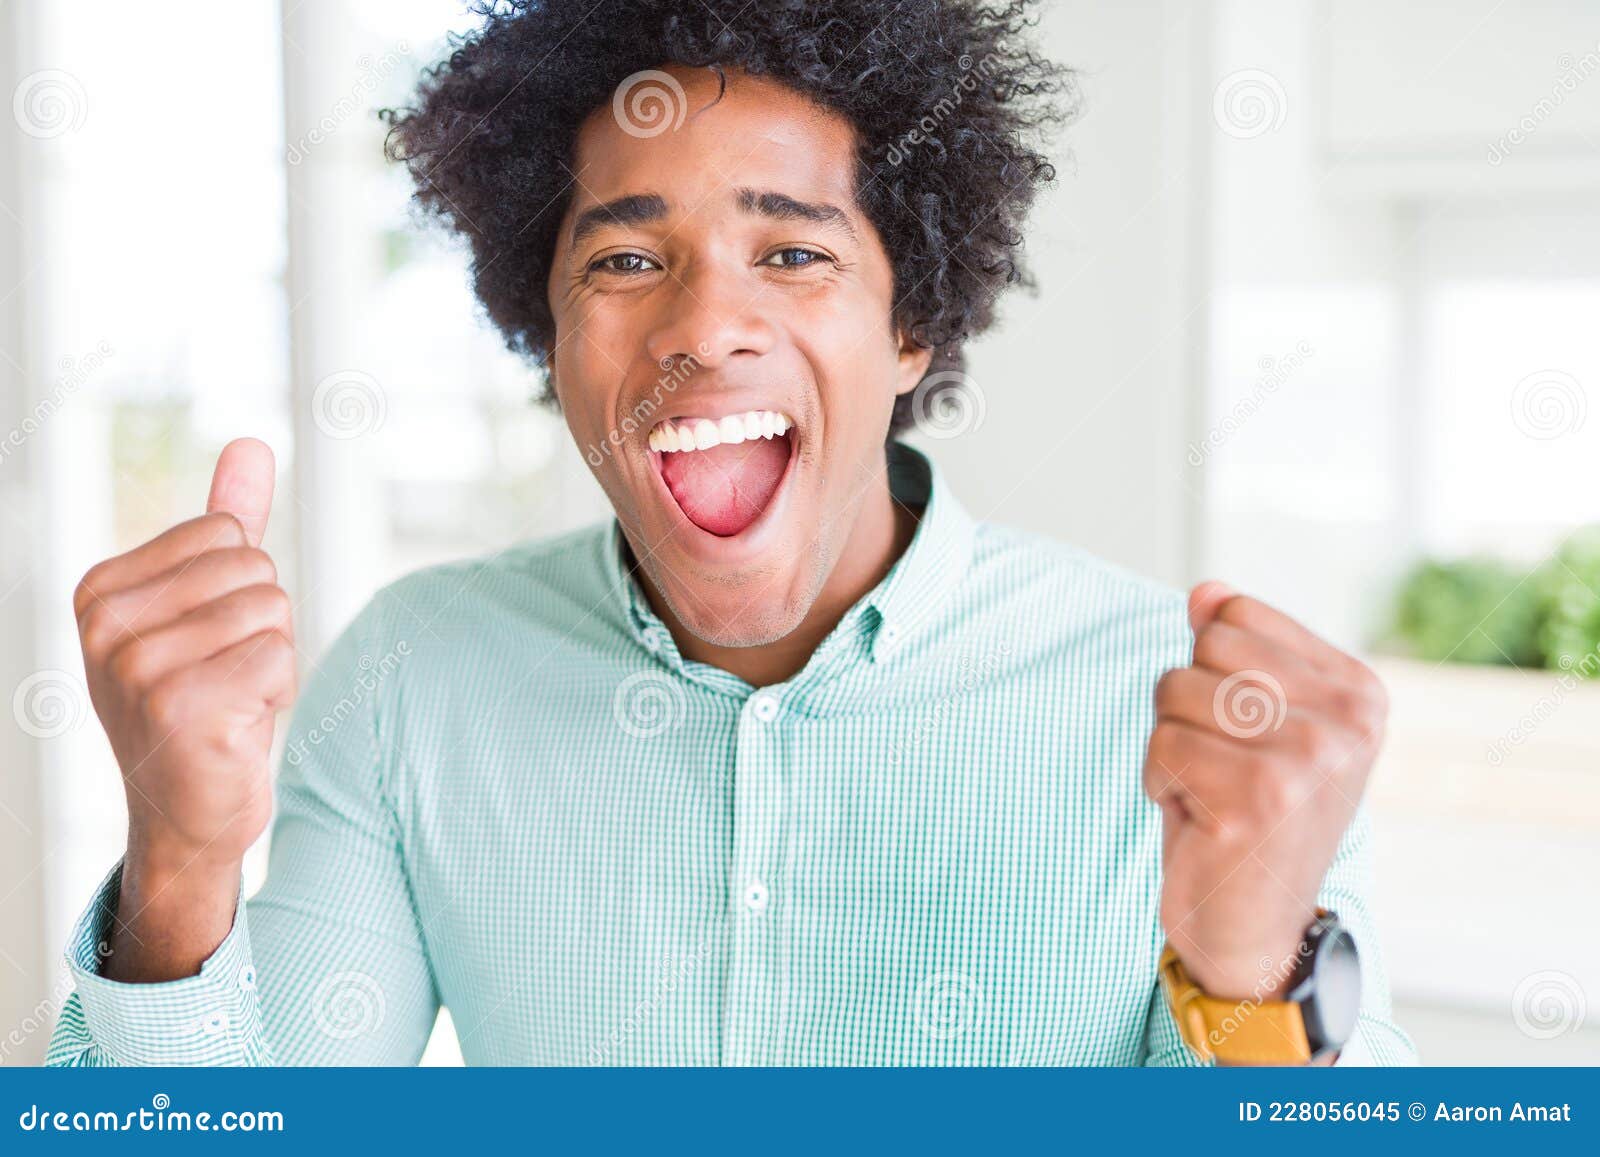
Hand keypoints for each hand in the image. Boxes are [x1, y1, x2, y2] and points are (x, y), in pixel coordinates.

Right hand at [76, 438, 294, 878]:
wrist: (187, 810)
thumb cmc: (200, 698)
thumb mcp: (204, 602)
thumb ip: (226, 522)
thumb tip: (251, 444)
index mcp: (101, 590)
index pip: (227, 533)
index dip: (242, 586)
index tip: (207, 640)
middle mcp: (106, 627)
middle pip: (254, 569)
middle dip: (262, 623)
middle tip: (225, 677)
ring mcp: (137, 669)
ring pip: (271, 610)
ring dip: (272, 659)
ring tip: (231, 699)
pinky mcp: (182, 709)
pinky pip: (279, 656)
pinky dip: (278, 691)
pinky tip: (240, 724)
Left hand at [1143, 581, 1387, 998]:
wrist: (1253, 933)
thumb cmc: (1246, 819)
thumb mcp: (1252, 725)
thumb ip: (1236, 654)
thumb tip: (1206, 591)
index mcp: (1358, 693)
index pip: (1237, 617)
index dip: (1212, 671)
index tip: (1243, 733)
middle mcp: (1345, 723)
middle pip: (1203, 650)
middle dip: (1185, 706)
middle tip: (1220, 769)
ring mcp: (1306, 761)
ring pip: (1175, 693)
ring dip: (1170, 746)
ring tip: (1211, 795)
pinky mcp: (1257, 801)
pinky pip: (1161, 745)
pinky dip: (1159, 783)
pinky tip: (1199, 822)